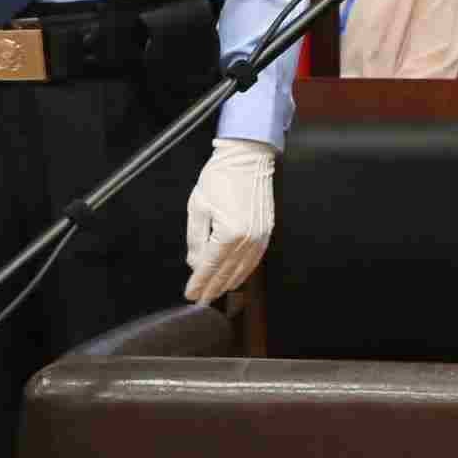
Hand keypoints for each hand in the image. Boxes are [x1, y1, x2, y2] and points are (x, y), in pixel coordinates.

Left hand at [184, 139, 277, 303]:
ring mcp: (260, 236)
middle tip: (200, 300)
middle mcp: (248, 238)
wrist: (248, 157)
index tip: (190, 294)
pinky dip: (243, 271)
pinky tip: (236, 277)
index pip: (209, 266)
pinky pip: (254, 259)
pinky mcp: (267, 231)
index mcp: (228, 232)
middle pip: (226, 272)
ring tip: (216, 292)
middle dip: (212, 288)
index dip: (199, 282)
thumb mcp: (198, 206)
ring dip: (228, 283)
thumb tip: (195, 263)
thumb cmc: (221, 176)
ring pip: (242, 269)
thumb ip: (196, 239)